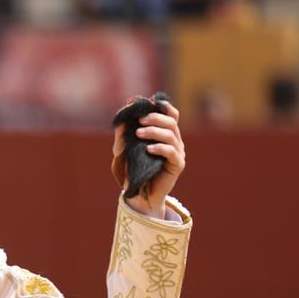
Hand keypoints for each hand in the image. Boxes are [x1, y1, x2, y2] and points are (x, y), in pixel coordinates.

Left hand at [112, 99, 184, 218]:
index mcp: (165, 134)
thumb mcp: (124, 150)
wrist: (139, 194)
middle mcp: (174, 141)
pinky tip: (148, 149)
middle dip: (155, 118)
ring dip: (154, 131)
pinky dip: (160, 148)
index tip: (151, 103)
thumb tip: (121, 120)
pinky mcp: (177, 165)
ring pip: (171, 135)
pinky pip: (171, 153)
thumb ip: (123, 136)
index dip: (164, 107)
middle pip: (171, 122)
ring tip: (139, 134)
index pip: (171, 115)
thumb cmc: (133, 170)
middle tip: (140, 120)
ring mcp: (177, 153)